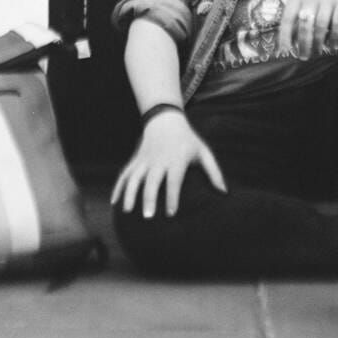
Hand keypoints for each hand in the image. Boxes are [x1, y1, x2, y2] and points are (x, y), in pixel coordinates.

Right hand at [110, 110, 226, 217]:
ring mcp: (144, 160)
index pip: (174, 180)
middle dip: (149, 198)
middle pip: (152, 181)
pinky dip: (118, 187)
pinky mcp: (135, 160)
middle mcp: (158, 161)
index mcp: (176, 160)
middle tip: (148, 217)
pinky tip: (114, 202)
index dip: (172, 197)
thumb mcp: (203, 152)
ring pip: (134, 177)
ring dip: (130, 193)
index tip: (171, 213)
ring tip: (127, 211)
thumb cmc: (188, 140)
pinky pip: (124, 174)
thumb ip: (214, 172)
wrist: (165, 120)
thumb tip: (223, 192)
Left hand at [278, 0, 337, 57]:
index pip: (287, 18)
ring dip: (318, 43)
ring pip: (320, 27)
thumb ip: (297, 9)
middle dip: (303, 45)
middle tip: (303, 57)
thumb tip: (290, 35)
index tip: (284, 51)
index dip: (284, 36)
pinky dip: (334, 37)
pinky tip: (333, 45)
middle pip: (304, 26)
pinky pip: (337, 23)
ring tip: (317, 52)